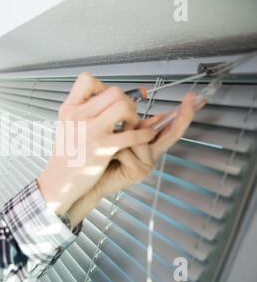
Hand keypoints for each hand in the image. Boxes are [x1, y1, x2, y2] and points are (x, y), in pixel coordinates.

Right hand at [37, 72, 156, 214]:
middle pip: (113, 92)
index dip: (102, 86)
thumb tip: (103, 97)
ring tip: (131, 126)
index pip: (86, 80)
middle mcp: (78, 117)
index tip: (107, 100)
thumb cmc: (65, 156)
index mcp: (69, 109)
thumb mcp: (66, 126)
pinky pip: (131, 134)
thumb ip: (81, 110)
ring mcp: (90, 132)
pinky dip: (144, 134)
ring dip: (134, 115)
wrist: (59, 181)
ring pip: (123, 106)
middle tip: (126, 115)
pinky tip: (145, 136)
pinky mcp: (102, 148)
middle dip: (127, 102)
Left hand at [67, 92, 205, 227]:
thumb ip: (134, 127)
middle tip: (191, 100)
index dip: (182, 115)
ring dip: (121, 138)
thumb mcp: (118, 138)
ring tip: (109, 147)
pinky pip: (128, 149)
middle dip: (181, 117)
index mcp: (148, 146)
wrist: (88, 181)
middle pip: (170, 133)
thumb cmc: (100, 159)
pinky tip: (108, 157)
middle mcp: (152, 155)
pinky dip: (115, 150)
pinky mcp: (138, 172)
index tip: (192, 100)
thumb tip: (148, 111)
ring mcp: (147, 164)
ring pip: (141, 138)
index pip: (169, 128)